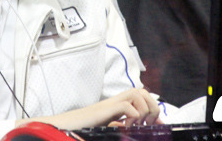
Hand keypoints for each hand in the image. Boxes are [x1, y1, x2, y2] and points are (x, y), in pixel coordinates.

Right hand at [16, 88, 162, 129]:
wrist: (63, 127)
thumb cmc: (82, 128)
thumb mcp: (106, 128)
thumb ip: (119, 126)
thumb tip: (134, 130)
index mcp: (117, 104)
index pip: (141, 96)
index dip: (153, 108)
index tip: (158, 123)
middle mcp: (115, 100)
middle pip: (142, 90)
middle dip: (152, 106)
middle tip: (148, 124)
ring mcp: (110, 103)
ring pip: (138, 94)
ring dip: (143, 110)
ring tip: (137, 124)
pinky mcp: (105, 109)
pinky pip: (128, 107)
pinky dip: (132, 117)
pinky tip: (126, 126)